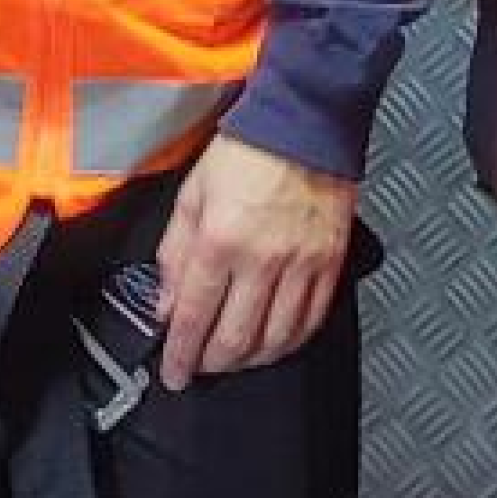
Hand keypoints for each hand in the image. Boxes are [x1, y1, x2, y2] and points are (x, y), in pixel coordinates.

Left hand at [155, 136, 357, 385]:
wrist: (305, 123)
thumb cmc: (247, 151)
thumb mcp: (192, 194)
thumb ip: (175, 252)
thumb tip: (166, 302)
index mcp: (221, 240)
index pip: (195, 316)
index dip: (181, 354)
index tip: (174, 374)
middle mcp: (262, 260)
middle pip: (236, 338)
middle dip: (213, 364)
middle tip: (201, 369)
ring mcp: (301, 265)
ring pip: (276, 338)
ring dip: (251, 359)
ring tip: (235, 359)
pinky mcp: (330, 263)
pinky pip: (311, 319)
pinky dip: (291, 341)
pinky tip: (276, 343)